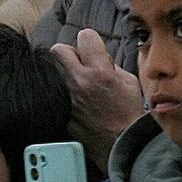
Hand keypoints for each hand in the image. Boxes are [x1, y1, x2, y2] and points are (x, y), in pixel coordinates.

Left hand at [52, 29, 142, 169]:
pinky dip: (61, 92)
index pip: (85, 36)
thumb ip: (111, 64)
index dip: (91, 42)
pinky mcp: (60, 111)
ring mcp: (67, 98)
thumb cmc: (128, 115)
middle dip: (69, 54)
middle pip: (58, 49)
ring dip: (63, 72)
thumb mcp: (129, 82)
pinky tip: (74, 99)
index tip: (93, 50)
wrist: (121, 145)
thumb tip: (98, 55)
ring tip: (76, 82)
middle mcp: (79, 82)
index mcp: (100, 73)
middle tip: (79, 65)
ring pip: (52, 69)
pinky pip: (53, 92)